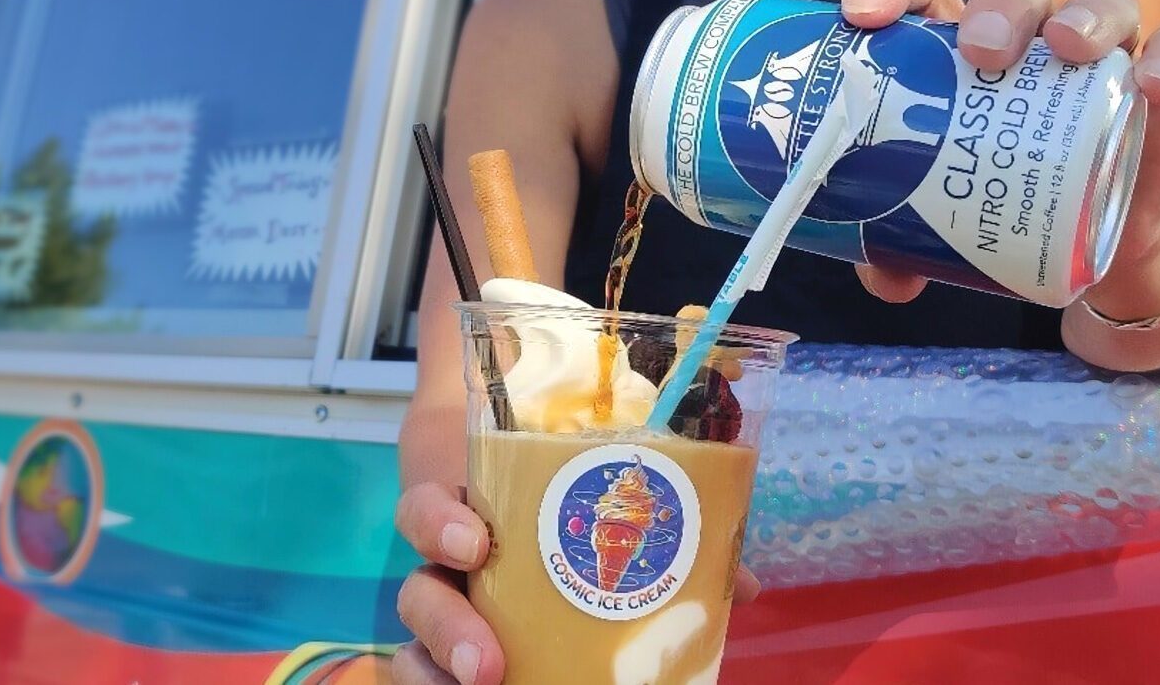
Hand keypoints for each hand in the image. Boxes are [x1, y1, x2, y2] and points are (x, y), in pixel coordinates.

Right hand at [392, 482, 762, 683]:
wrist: (512, 495)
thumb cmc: (558, 502)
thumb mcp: (592, 504)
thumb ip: (664, 534)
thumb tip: (744, 587)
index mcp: (472, 514)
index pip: (427, 511)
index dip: (440, 525)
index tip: (475, 543)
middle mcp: (444, 567)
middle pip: (419, 594)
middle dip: (448, 630)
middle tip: (489, 666)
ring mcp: (444, 613)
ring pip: (415, 646)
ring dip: (441, 673)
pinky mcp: (446, 650)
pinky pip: (428, 672)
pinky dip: (439, 683)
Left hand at [839, 0, 1159, 322]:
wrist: (1097, 246)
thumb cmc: (1003, 201)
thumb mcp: (943, 226)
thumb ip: (903, 246)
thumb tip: (884, 279)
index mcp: (962, 50)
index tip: (862, 16)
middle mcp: (1035, 39)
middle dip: (1000, 7)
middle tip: (981, 51)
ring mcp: (1104, 59)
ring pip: (1104, 5)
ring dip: (1087, 15)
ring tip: (1067, 46)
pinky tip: (1156, 80)